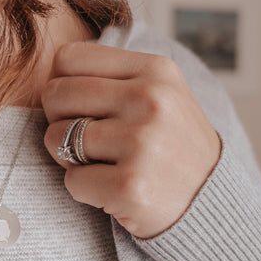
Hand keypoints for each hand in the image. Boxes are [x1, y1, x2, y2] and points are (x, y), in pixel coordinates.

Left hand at [42, 42, 221, 238]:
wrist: (209, 201)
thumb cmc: (170, 145)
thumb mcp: (158, 94)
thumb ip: (111, 77)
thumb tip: (51, 71)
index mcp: (155, 70)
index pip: (66, 59)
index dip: (61, 85)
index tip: (80, 107)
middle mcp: (150, 100)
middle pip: (55, 94)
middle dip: (59, 120)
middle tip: (85, 140)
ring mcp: (141, 143)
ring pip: (56, 137)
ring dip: (68, 157)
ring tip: (102, 164)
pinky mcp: (129, 185)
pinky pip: (71, 180)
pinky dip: (83, 188)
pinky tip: (111, 188)